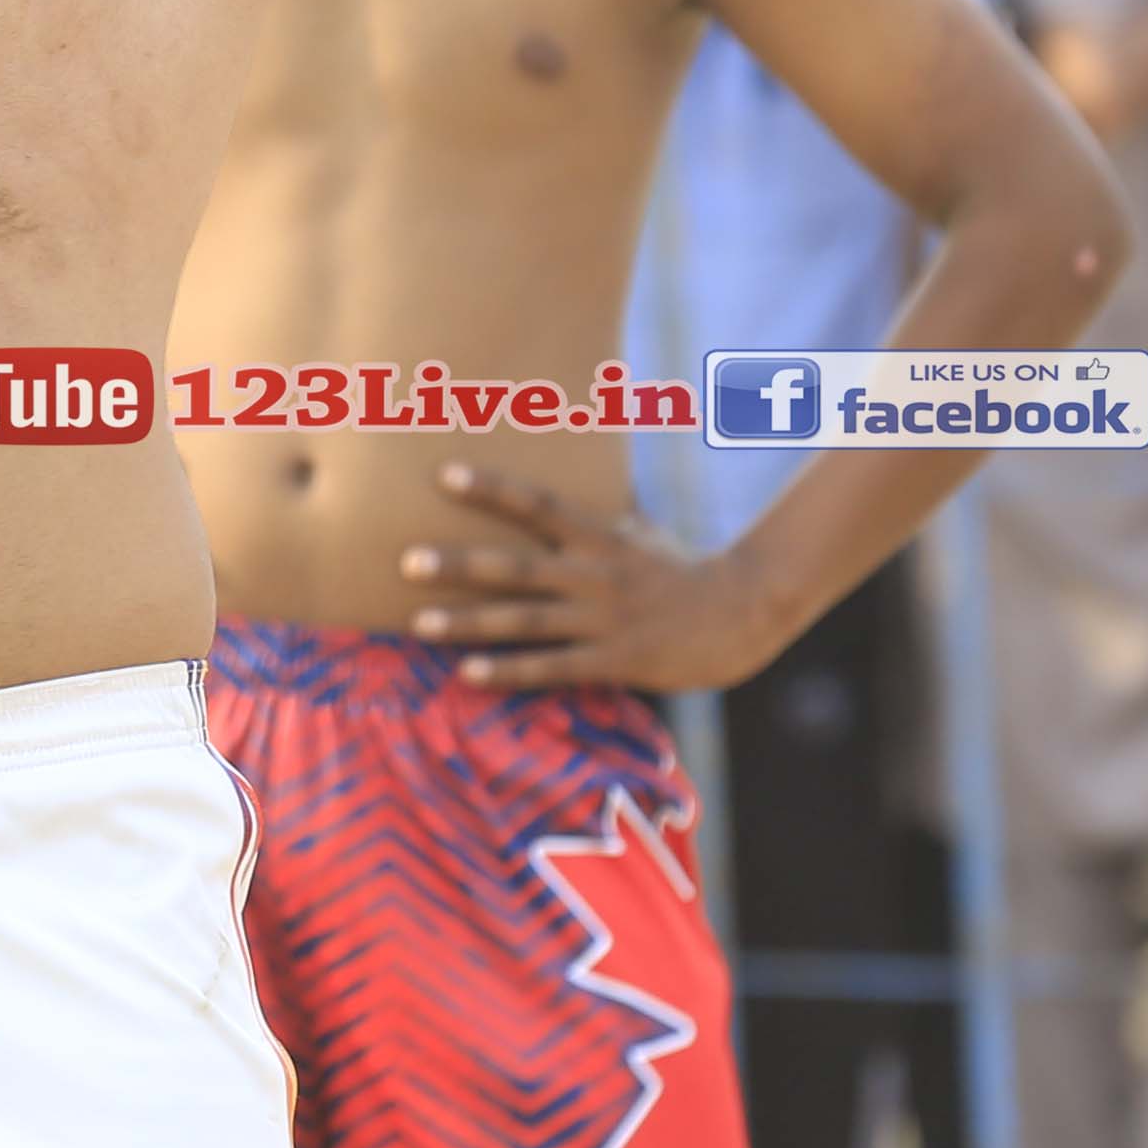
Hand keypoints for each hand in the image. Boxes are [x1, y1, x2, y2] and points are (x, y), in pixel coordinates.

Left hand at [402, 458, 799, 695]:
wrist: (742, 612)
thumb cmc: (684, 570)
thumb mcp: (638, 531)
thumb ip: (595, 514)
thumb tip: (564, 483)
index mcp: (600, 535)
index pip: (537, 504)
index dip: (490, 489)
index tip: (442, 473)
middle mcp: (594, 574)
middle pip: (515, 566)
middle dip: (458, 563)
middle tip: (405, 560)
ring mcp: (603, 619)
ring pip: (523, 620)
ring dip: (467, 622)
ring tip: (416, 622)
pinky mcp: (615, 660)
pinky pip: (551, 667)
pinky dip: (507, 671)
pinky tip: (467, 674)